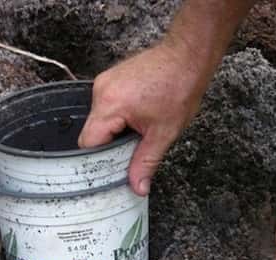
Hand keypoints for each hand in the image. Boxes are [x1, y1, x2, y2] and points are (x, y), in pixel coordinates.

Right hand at [78, 41, 207, 196]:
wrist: (188, 56)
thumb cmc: (179, 88)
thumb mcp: (163, 134)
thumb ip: (145, 163)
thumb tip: (137, 187)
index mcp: (109, 104)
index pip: (88, 143)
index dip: (97, 162)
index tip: (109, 173)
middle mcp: (101, 91)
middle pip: (91, 133)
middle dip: (107, 149)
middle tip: (127, 158)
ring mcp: (105, 83)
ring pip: (98, 122)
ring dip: (113, 134)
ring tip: (135, 136)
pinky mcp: (112, 80)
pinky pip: (105, 109)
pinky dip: (117, 121)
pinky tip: (135, 122)